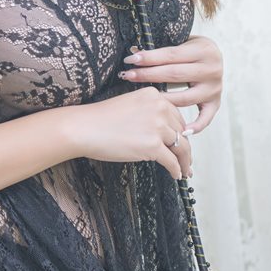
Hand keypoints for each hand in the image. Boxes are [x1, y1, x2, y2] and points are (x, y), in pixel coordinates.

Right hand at [70, 87, 191, 180]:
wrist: (85, 128)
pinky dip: (176, 170)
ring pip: (181, 147)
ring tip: (184, 170)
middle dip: (184, 147)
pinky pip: (172, 161)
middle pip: (182, 131)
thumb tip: (164, 133)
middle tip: (185, 158)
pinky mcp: (153, 146)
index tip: (182, 140)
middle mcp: (160, 108)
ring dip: (184, 161)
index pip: (176, 115)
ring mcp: (158, 127)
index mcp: (154, 95)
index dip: (180, 131)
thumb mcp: (130, 104)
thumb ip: (149, 112)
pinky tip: (176, 175)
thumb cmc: (100, 119)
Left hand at [119, 34, 222, 132]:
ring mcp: (214, 88)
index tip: (130, 59)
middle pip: (175, 75)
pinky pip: (205, 118)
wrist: (212, 57)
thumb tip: (135, 53)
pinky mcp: (215, 103)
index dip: (150, 57)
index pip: (172, 55)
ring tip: (143, 99)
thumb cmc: (190, 49)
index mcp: (204, 50)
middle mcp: (212, 70)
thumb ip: (163, 49)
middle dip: (148, 74)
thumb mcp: (181, 42)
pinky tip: (181, 131)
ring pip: (184, 97)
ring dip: (162, 100)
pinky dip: (195, 126)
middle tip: (128, 75)